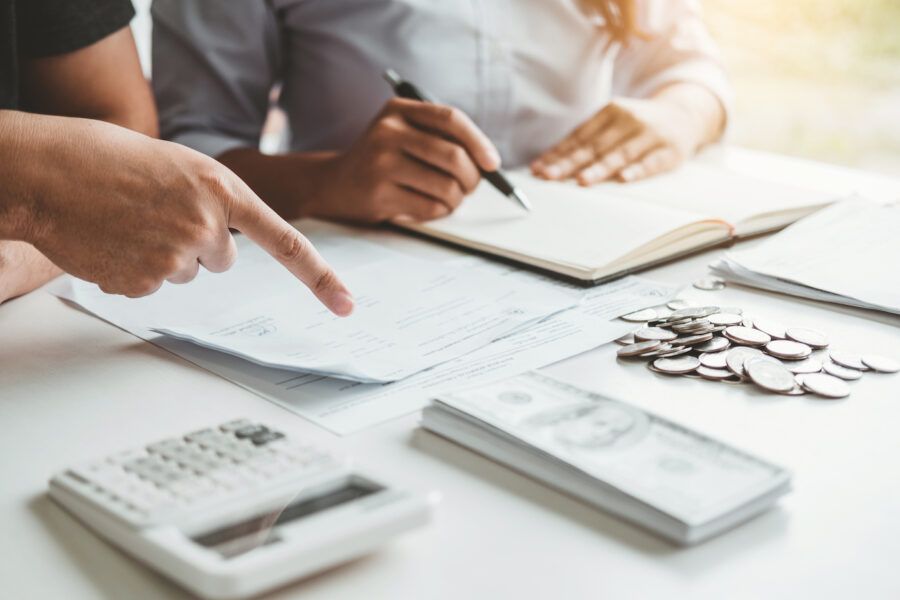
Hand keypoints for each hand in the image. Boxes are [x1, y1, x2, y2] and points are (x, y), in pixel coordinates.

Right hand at [4, 113, 352, 314]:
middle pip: (223, 259)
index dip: (321, 278)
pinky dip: (135, 268)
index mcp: (224, 191)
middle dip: (198, 242)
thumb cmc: (113, 160)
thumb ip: (218, 203)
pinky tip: (113, 239)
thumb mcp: (184, 167)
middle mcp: (207, 226)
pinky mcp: (143, 283)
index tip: (347, 305)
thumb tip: (227, 247)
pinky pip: (153, 286)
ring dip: (165, 253)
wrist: (50, 171)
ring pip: (187, 273)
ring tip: (129, 220)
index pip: (287, 243)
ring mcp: (175, 258)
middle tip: (159, 213)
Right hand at [308, 98, 499, 222]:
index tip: (492, 163)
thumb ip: (440, 137)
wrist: (334, 184)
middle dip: (472, 178)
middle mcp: (388, 131)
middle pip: (453, 156)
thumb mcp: (403, 134)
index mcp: (398, 110)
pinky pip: (430, 207)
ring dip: (457, 199)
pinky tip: (428, 207)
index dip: (478, 142)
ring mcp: (381, 163)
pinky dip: (439, 211)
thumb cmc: (382, 160)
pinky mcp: (379, 194)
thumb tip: (488, 162)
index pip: (450, 119)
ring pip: (446, 186)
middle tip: (471, 188)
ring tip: (449, 199)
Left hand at [531, 95, 701, 185]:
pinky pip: (651, 163)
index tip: (538, 168)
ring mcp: (649, 135)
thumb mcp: (614, 122)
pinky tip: (623, 179)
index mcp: (611, 112)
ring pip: (620, 155)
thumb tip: (548, 162)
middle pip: (595, 146)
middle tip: (549, 177)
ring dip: (599, 169)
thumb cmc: (638, 125)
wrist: (685, 114)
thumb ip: (587, 139)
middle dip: (569, 163)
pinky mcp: (669, 151)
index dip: (558, 153)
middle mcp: (629, 121)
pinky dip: (637, 171)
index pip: (580, 136)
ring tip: (581, 181)